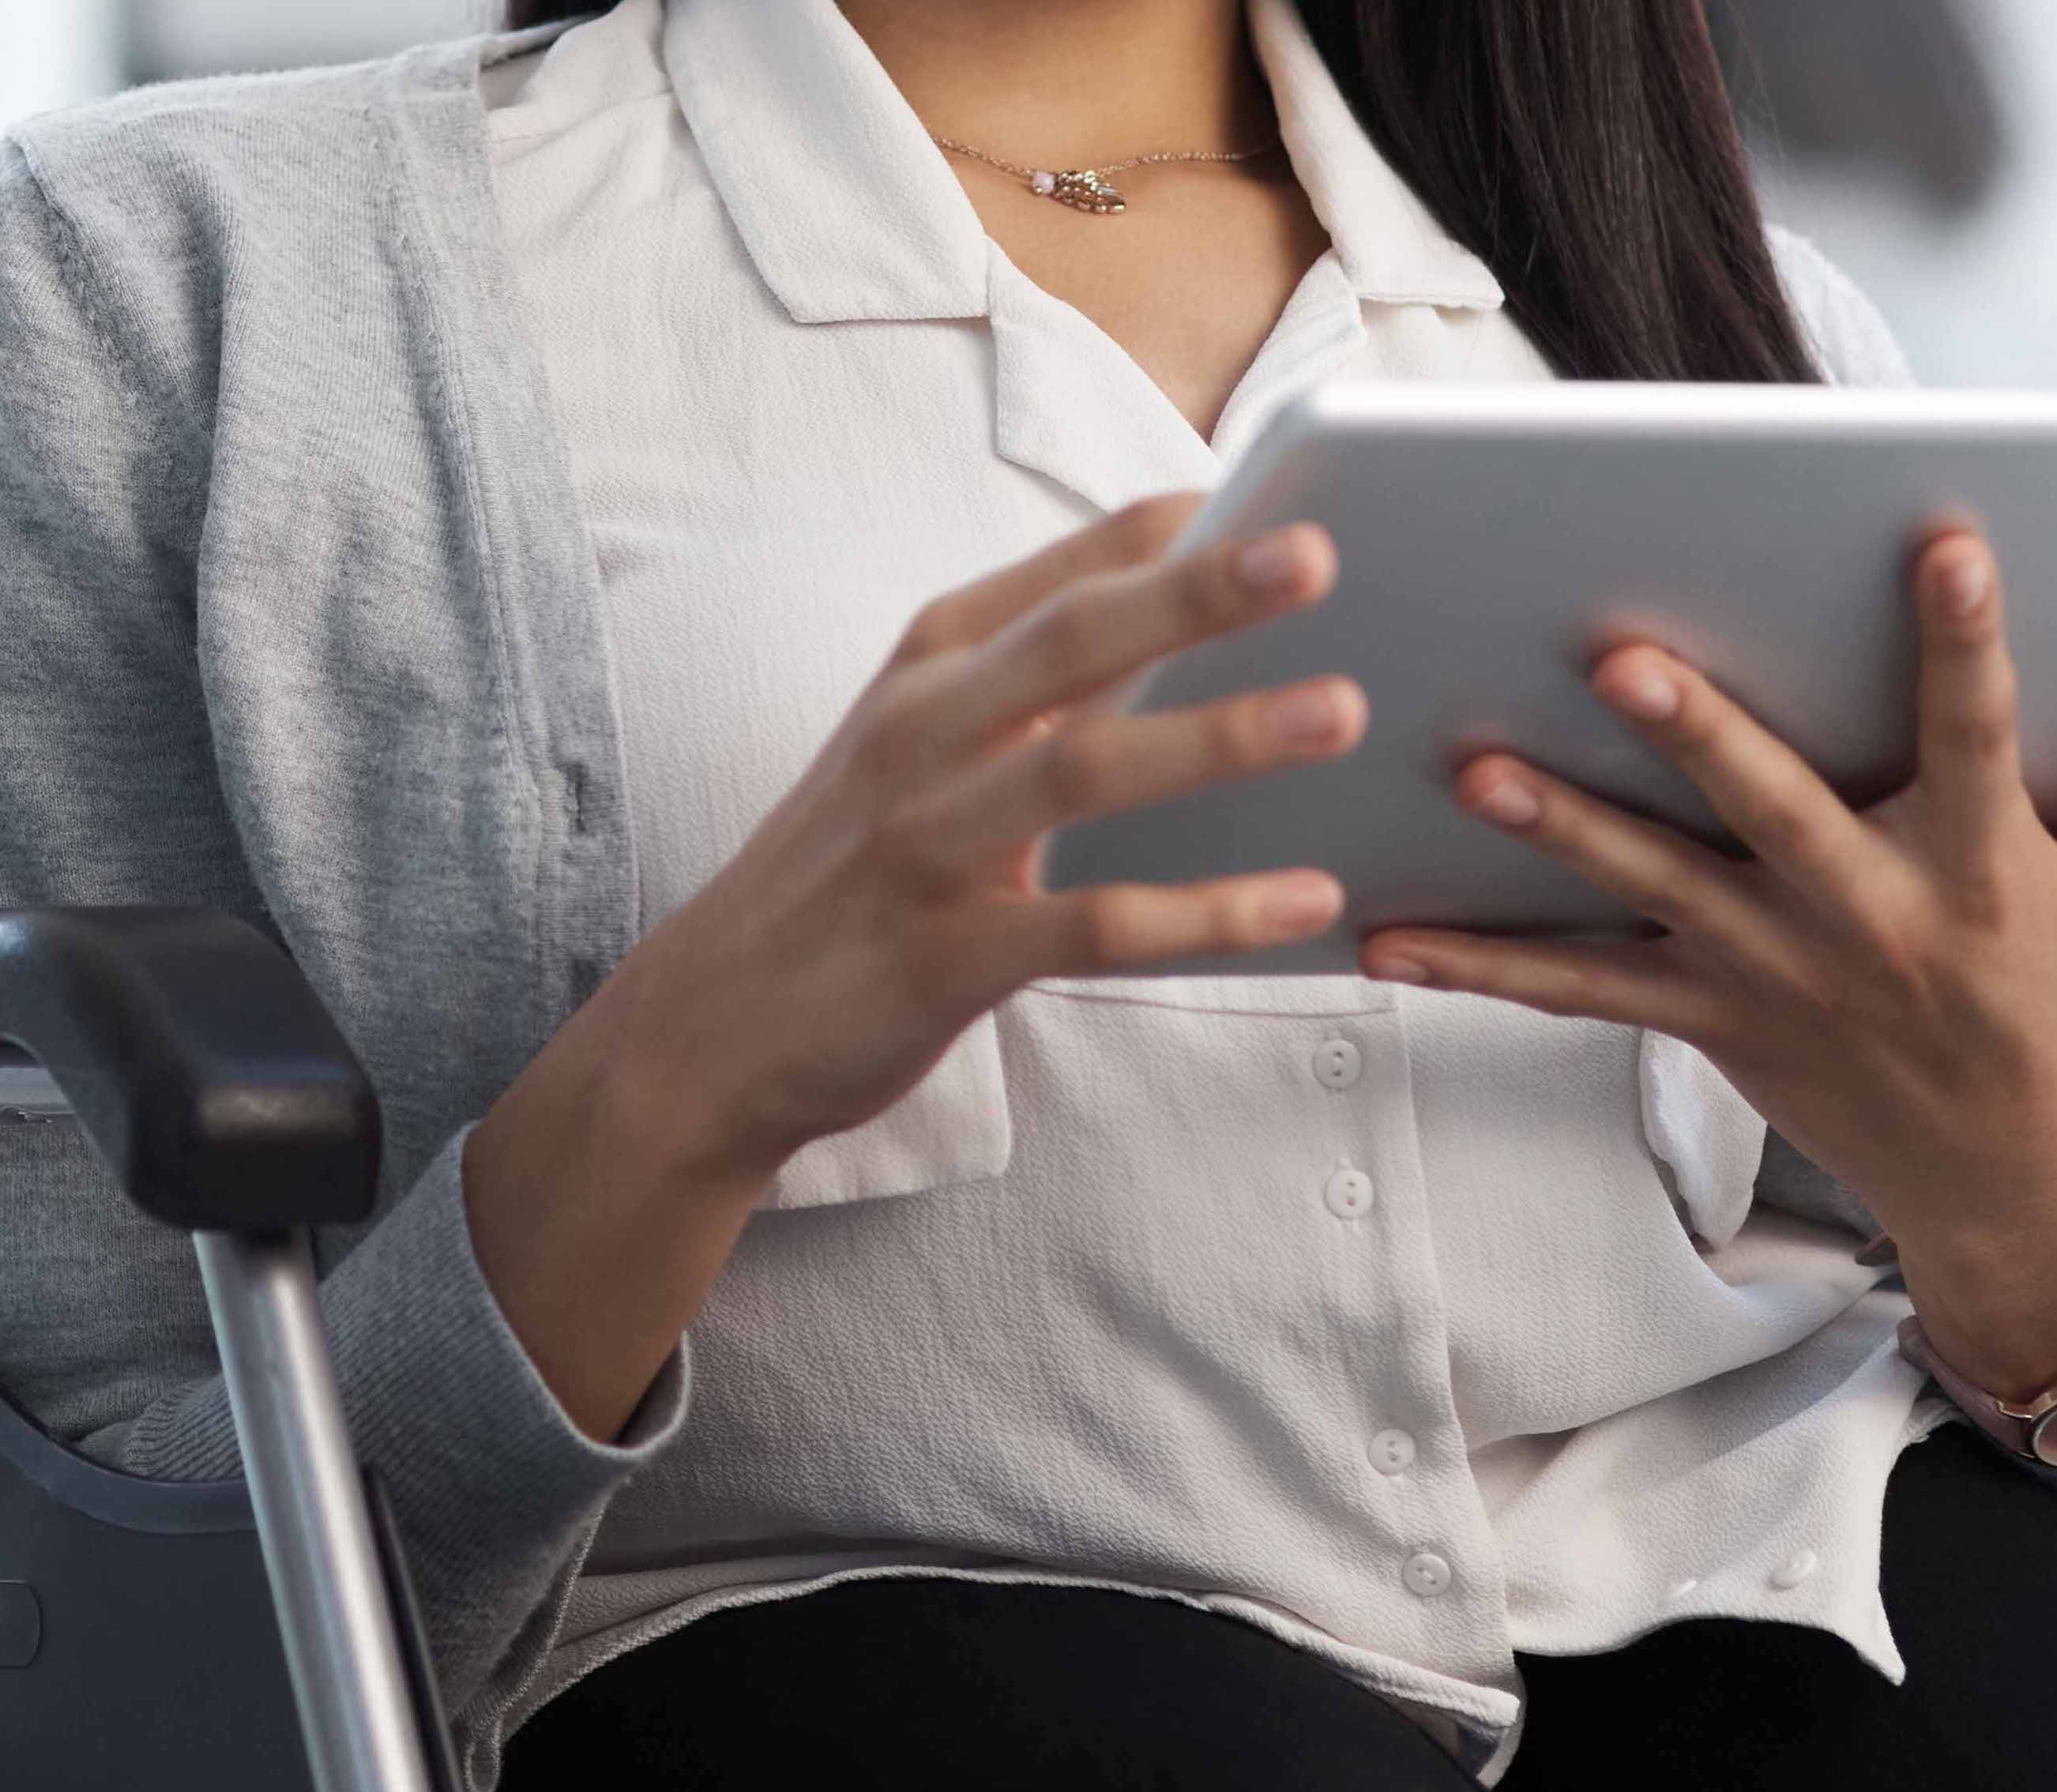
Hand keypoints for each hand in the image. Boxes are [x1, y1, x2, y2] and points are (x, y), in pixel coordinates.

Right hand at [467, 496, 1364, 1436]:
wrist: (704, 1031)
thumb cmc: (846, 874)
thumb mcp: (917, 751)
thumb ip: (1036, 689)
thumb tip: (1186, 622)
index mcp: (927, 670)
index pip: (1062, 574)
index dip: (1171, 529)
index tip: (1286, 483)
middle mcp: (922, 736)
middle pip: (1075, 642)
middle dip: (1199, 592)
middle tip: (1320, 552)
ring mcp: (926, 845)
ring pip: (1085, 770)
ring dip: (1218, 737)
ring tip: (1339, 710)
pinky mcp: (944, 957)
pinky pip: (1094, 925)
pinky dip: (1205, 914)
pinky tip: (1303, 902)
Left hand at [1355, 527, 2056, 1480]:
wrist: (2022, 1182)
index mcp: (1985, 872)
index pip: (1979, 738)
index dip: (1969, 644)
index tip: (1940, 539)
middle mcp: (1868, 923)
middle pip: (1776, 815)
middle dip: (1702, 737)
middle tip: (1618, 652)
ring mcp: (1774, 977)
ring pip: (1652, 894)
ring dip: (1558, 834)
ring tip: (1464, 770)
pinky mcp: (1708, 1018)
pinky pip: (1579, 989)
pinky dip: (1482, 965)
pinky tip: (1381, 936)